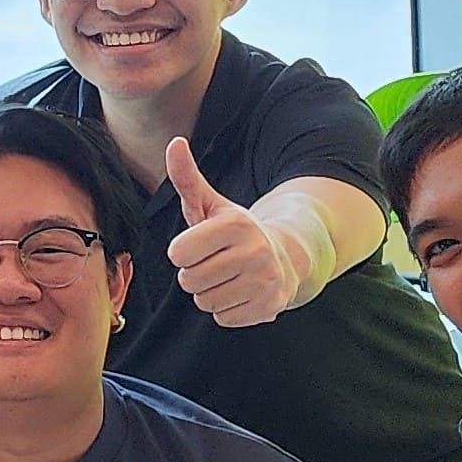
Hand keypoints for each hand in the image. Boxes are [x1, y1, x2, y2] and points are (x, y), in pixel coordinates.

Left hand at [164, 139, 315, 327]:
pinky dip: (227, 310)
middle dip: (195, 274)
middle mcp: (254, 251)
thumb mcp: (210, 204)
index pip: (177, 254)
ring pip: (204, 302)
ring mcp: (265, 281)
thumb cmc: (234, 232)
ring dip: (210, 293)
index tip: (200, 245)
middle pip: (188, 281)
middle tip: (217, 262)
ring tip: (229, 277)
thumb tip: (175, 143)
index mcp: (235, 224)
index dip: (183, 252)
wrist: (286, 255)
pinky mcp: (269, 307)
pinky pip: (222, 318)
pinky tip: (242, 292)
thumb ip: (187, 178)